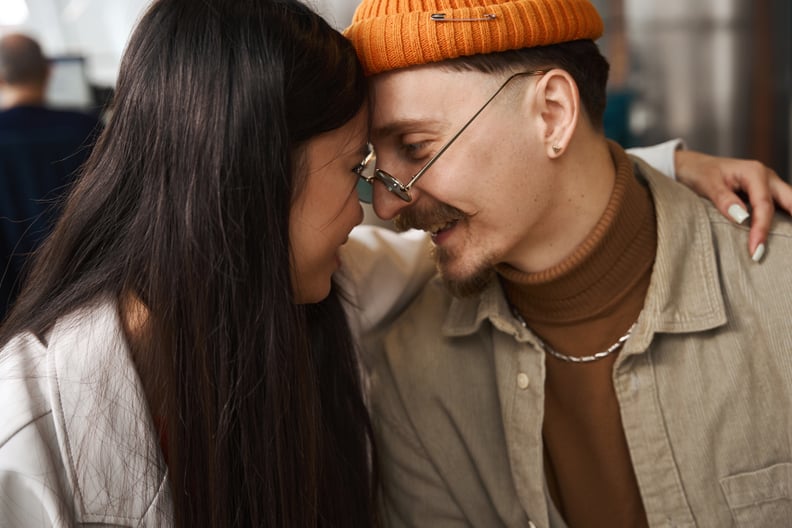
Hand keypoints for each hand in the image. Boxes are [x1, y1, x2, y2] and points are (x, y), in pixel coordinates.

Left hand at [675, 150, 791, 260]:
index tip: (755, 250)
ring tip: (786, 245)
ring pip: (788, 204)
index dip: (761, 229)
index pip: (764, 205)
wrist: (693, 165)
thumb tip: (742, 218)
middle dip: (790, 226)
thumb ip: (724, 200)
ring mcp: (768, 185)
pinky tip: (780, 236)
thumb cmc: (700, 172)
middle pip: (789, 202)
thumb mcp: (707, 184)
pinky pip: (779, 207)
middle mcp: (766, 178)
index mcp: (754, 173)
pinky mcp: (764, 193)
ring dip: (788, 223)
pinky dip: (783, 220)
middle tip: (788, 249)